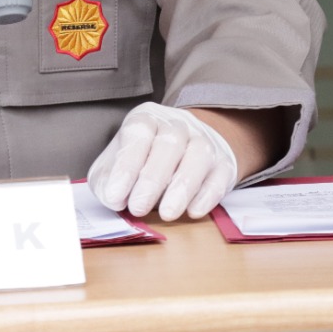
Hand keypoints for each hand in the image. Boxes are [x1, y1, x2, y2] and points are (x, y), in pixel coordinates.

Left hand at [87, 102, 238, 220]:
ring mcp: (204, 141)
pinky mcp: (224, 163)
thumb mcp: (117, 162)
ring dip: (182, 187)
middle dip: (152, 179)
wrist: (190, 147)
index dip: (126, 165)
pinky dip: (207, 195)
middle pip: (169, 144)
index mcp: (146, 118)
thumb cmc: (145, 158)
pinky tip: (193, 211)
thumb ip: (108, 178)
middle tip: (138, 208)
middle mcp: (177, 124)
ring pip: (198, 156)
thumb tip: (112, 198)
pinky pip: (220, 175)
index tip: (114, 195)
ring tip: (167, 213)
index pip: (137, 134)